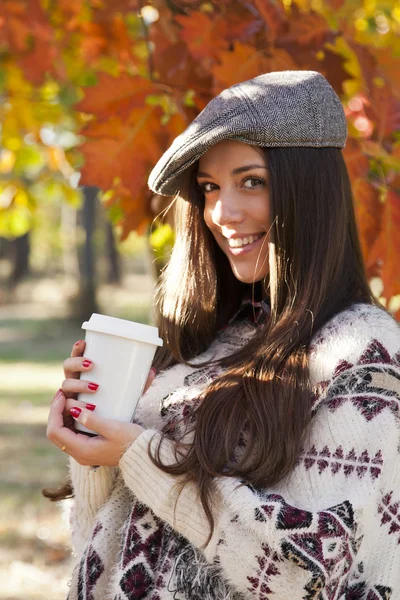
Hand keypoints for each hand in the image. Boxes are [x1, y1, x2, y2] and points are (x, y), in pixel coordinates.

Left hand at [46, 339, 155, 465]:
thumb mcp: (113, 428)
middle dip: (55, 412)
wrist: (143, 454)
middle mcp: (79, 454)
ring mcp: (83, 452)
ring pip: (62, 433)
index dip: (54, 411)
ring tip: (67, 397)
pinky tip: (76, 407)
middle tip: (62, 393)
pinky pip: (71, 434)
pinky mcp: (89, 448)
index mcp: (83, 451)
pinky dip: (69, 420)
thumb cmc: (131, 440)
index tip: (61, 395)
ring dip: (61, 415)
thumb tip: (74, 410)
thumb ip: (93, 420)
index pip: (56, 431)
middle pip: (56, 433)